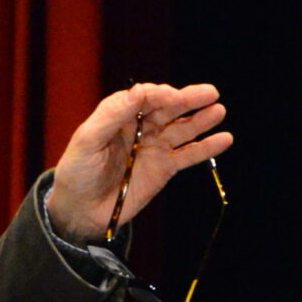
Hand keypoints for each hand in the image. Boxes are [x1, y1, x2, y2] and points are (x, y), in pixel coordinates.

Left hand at [46, 82, 229, 244]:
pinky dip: (207, 147)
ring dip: (201, 119)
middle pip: (169, 108)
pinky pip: (189, 155)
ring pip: (182, 129)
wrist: (80, 210)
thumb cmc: (77, 172)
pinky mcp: (164, 168)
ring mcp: (154, 147)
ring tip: (219, 110)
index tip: (172, 98)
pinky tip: (224, 139)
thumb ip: (112, 115)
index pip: (145, 97)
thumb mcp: (87, 141)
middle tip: (210, 92)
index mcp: (119, 115)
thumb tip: (138, 90)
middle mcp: (140, 127)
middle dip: (189, 99)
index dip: (160, 94)